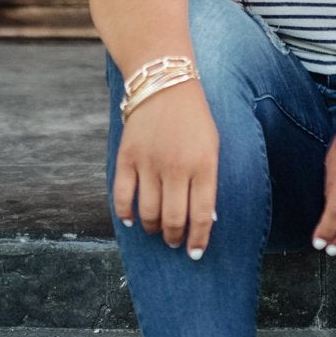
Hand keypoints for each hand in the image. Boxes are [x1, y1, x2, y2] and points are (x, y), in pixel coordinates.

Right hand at [113, 80, 218, 255]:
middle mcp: (176, 167)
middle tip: (174, 241)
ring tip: (157, 229)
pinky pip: (123, 196)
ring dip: (153, 228)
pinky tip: (131, 220)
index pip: (202, 215)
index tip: (195, 253)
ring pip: (148, 212)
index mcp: (204, 165)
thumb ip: (207, 181)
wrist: (164, 83)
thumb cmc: (194, 119)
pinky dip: (125, 214)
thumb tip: (202, 219)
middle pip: (173, 218)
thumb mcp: (212, 146)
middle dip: (174, 237)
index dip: (198, 239)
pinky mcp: (127, 157)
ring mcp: (149, 162)